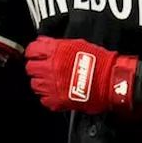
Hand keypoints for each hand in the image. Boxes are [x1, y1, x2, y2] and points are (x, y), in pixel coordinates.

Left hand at [24, 36, 139, 114]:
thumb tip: (44, 42)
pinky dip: (47, 97)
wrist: (111, 81)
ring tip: (50, 81)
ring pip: (34, 84)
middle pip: (30, 68)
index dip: (32, 52)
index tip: (34, 54)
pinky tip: (55, 92)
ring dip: (40, 82)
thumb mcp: (77, 44)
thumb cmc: (100, 62)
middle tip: (43, 68)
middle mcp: (51, 68)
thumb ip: (57, 44)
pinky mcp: (58, 100)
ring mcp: (53, 85)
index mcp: (55, 52)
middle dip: (35, 67)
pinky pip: (43, 99)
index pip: (32, 50)